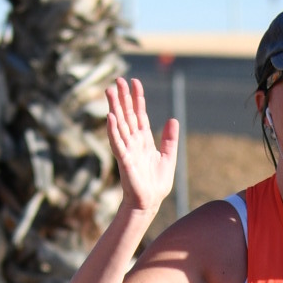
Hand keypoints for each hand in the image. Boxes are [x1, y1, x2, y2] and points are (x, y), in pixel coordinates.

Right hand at [104, 76, 181, 223]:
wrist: (150, 202)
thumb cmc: (156, 183)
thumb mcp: (168, 157)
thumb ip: (170, 138)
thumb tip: (173, 119)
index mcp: (144, 139)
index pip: (139, 114)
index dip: (137, 98)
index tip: (134, 82)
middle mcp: (133, 141)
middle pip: (127, 114)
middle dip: (123, 97)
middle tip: (117, 80)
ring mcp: (127, 149)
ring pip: (119, 124)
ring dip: (114, 107)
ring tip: (110, 91)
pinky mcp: (124, 160)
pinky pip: (117, 143)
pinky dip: (113, 130)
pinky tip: (110, 117)